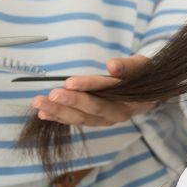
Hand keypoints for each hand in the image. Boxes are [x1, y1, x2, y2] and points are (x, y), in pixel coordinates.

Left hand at [32, 54, 154, 127]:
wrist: (146, 94)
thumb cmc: (141, 75)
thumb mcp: (140, 65)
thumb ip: (128, 66)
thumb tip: (111, 65)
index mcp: (129, 99)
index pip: (106, 91)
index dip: (88, 86)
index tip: (69, 82)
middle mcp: (117, 113)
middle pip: (91, 109)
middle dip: (69, 102)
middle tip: (51, 94)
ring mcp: (105, 120)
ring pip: (80, 118)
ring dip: (58, 111)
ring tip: (39, 104)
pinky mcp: (95, 121)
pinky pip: (76, 121)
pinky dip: (59, 117)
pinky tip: (43, 114)